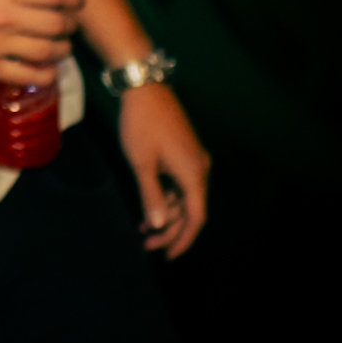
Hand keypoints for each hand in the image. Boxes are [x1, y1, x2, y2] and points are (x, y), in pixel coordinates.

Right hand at [0, 0, 83, 80]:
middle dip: (70, 24)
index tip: (76, 1)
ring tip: (60, 47)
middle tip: (68, 24)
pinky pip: (30, 76)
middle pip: (58, 23)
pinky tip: (46, 70)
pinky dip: (46, 75)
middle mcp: (6, 17)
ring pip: (50, 51)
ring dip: (62, 49)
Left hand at [118, 82, 209, 257]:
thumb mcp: (141, 163)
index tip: (169, 256)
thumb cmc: (141, 124)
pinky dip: (167, 197)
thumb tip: (160, 225)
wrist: (144, 86)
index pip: (196, 217)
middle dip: (170, 230)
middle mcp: (200, 168)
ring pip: (185, 197)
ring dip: (167, 214)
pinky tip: (150, 207)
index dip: (184, 239)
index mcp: (193, 173)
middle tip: (147, 246)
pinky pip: (180, 183)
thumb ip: (152, 196)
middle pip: (191, 210)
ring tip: (143, 230)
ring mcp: (193, 159)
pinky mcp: (184, 152)